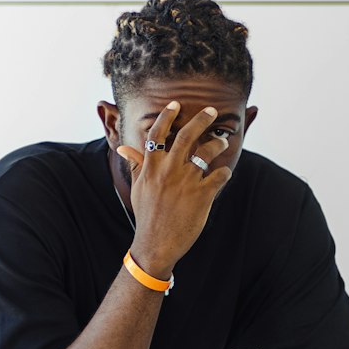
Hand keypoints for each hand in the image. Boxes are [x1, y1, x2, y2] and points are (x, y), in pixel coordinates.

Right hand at [116, 102, 230, 272]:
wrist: (156, 244)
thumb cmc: (147, 215)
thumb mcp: (139, 188)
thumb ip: (136, 165)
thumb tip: (124, 148)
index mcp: (152, 167)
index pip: (158, 134)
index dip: (167, 116)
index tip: (176, 104)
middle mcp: (168, 171)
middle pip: (186, 136)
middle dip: (201, 119)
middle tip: (211, 110)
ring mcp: (186, 182)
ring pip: (206, 153)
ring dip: (217, 143)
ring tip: (222, 140)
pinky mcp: (202, 196)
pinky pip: (220, 175)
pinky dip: (225, 171)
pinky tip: (224, 173)